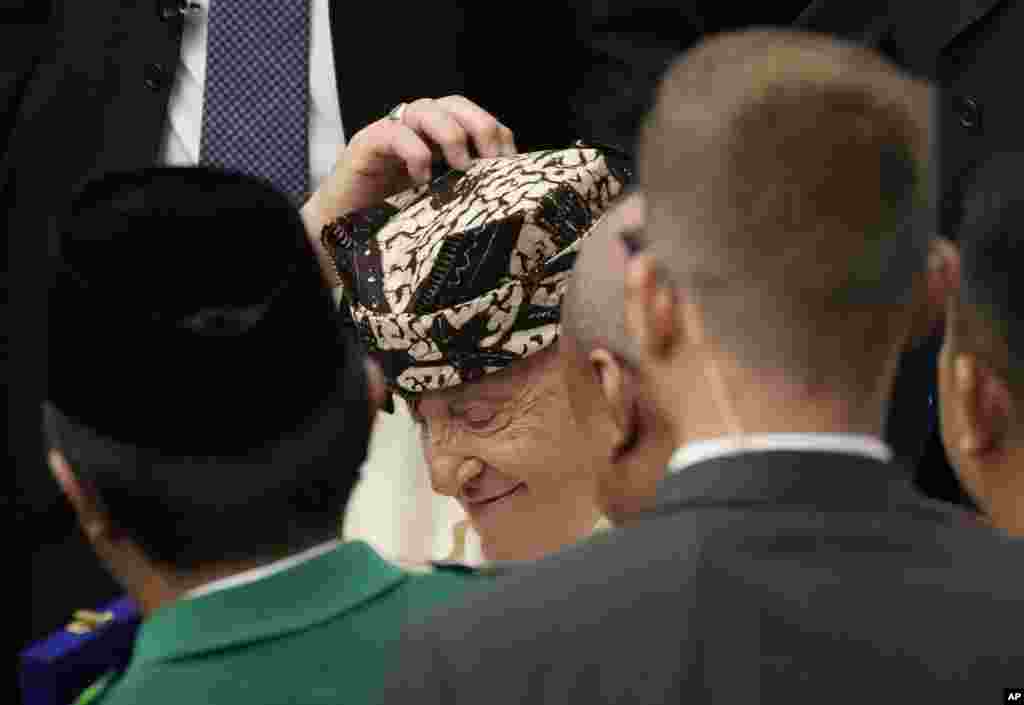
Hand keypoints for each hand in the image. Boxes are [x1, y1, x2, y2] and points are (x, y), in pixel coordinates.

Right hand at [303, 96, 515, 283]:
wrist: (340, 232)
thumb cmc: (393, 220)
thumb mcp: (442, 205)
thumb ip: (468, 193)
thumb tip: (508, 200)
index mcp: (441, 139)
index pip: (478, 120)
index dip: (498, 136)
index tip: (511, 167)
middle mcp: (419, 129)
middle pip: (457, 105)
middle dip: (481, 126)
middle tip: (491, 161)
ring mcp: (392, 132)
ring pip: (427, 109)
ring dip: (451, 134)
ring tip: (461, 167)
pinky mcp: (367, 144)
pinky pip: (395, 133)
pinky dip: (415, 152)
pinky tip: (423, 180)